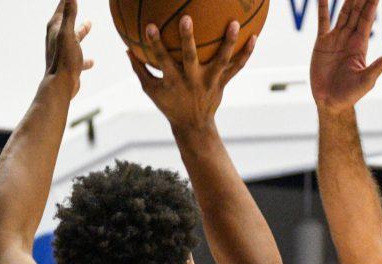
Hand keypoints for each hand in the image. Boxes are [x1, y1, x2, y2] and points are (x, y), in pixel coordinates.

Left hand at [45, 0, 93, 97]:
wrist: (60, 85)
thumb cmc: (64, 59)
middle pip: (66, 20)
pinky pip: (78, 56)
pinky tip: (92, 62)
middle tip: (76, 2)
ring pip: (73, 37)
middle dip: (72, 11)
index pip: (62, 8)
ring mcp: (62, 52)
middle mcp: (57, 38)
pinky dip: (84, 56)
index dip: (67, 0)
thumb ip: (69, 15)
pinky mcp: (68, 64)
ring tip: (89, 24)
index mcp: (55, 29)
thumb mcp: (68, 34)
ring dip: (81, 30)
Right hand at [129, 17, 255, 131]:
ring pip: (220, 60)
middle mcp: (192, 80)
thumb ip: (140, 69)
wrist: (193, 126)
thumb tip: (127, 49)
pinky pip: (236, 67)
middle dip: (187, 39)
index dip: (154, 44)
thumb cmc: (170, 104)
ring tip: (234, 23)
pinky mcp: (222, 83)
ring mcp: (209, 81)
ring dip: (228, 42)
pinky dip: (246, 54)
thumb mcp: (152, 90)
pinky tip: (254, 36)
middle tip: (186, 19)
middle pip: (190, 57)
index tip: (149, 26)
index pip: (161, 59)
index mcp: (173, 81)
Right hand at [310, 0, 381, 111]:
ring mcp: (335, 39)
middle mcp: (349, 38)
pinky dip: (322, 7)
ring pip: (342, 13)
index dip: (372, 4)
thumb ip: (379, 66)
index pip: (367, 19)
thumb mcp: (367, 80)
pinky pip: (322, 21)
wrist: (329, 102)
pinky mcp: (322, 42)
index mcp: (361, 45)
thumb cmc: (350, 95)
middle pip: (356, 12)